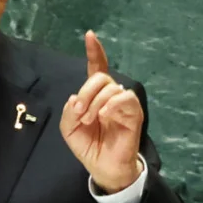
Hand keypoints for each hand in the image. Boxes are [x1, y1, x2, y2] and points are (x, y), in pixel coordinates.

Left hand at [60, 31, 143, 192]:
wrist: (103, 167)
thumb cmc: (88, 146)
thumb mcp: (69, 129)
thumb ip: (68, 112)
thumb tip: (75, 98)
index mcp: (95, 95)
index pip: (97, 68)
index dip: (95, 51)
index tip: (90, 35)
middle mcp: (111, 95)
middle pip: (101, 77)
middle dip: (86, 92)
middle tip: (79, 112)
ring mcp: (123, 104)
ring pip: (111, 87)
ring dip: (95, 102)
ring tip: (89, 120)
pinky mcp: (134, 114)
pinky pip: (125, 99)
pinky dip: (111, 105)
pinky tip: (103, 116)